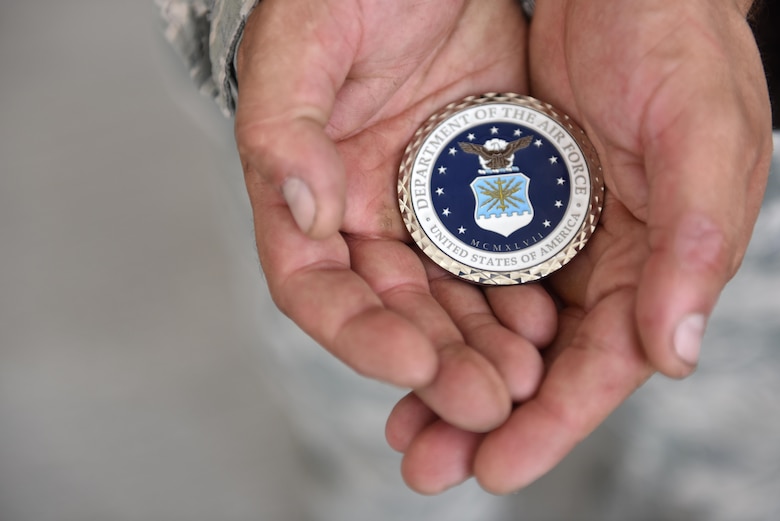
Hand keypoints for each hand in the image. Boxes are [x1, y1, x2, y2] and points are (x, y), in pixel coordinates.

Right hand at [235, 0, 545, 433]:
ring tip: (524, 379)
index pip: (314, 287)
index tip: (410, 363)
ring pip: (449, 299)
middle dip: (435, 362)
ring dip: (482, 345)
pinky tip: (549, 324)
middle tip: (484, 400)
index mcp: (306, 194)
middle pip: (391, 311)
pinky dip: (520, 297)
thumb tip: (305, 211)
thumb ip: (283, 126)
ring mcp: (424, 212)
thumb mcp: (303, 44)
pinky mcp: (480, 196)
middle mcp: (362, 218)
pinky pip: (499, 259)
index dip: (356, 333)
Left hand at [388, 0, 772, 493]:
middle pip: (542, 362)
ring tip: (406, 425)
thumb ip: (695, 241)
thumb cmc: (676, 41)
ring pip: (499, 328)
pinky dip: (443, 314)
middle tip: (428, 462)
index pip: (605, 362)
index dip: (554, 422)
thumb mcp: (700, 129)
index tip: (497, 467)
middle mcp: (605, 261)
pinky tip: (408, 344)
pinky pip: (472, 273)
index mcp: (660, 259)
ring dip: (453, 375)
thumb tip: (675, 354)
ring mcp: (553, 235)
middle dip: (486, 417)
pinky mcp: (510, 204)